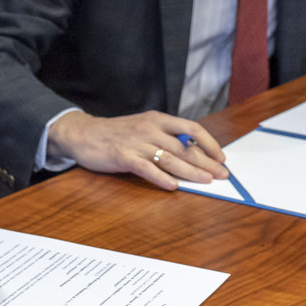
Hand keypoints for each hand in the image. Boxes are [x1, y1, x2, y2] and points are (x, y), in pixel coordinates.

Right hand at [46, 110, 226, 190]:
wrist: (84, 134)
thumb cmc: (116, 134)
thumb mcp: (144, 127)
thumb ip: (165, 137)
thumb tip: (193, 154)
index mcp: (158, 119)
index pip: (191, 129)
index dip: (209, 143)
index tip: (221, 157)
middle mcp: (150, 128)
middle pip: (184, 147)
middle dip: (206, 162)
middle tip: (221, 174)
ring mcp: (136, 142)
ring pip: (170, 158)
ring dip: (191, 172)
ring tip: (206, 181)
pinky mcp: (123, 156)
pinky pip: (147, 169)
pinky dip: (161, 178)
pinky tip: (173, 186)